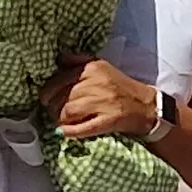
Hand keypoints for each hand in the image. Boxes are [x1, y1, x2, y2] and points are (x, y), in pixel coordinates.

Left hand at [43, 56, 161, 141]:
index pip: (59, 80)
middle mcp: (97, 84)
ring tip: (60, 120)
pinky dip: (70, 131)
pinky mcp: (109, 121)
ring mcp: (103, 103)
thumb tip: (57, 58)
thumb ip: (78, 61)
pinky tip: (62, 132)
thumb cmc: (120, 86)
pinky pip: (84, 128)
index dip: (47, 91)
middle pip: (62, 97)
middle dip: (52, 107)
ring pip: (69, 112)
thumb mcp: (100, 66)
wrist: (145, 105)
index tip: (46, 98)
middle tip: (52, 111)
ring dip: (59, 119)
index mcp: (92, 69)